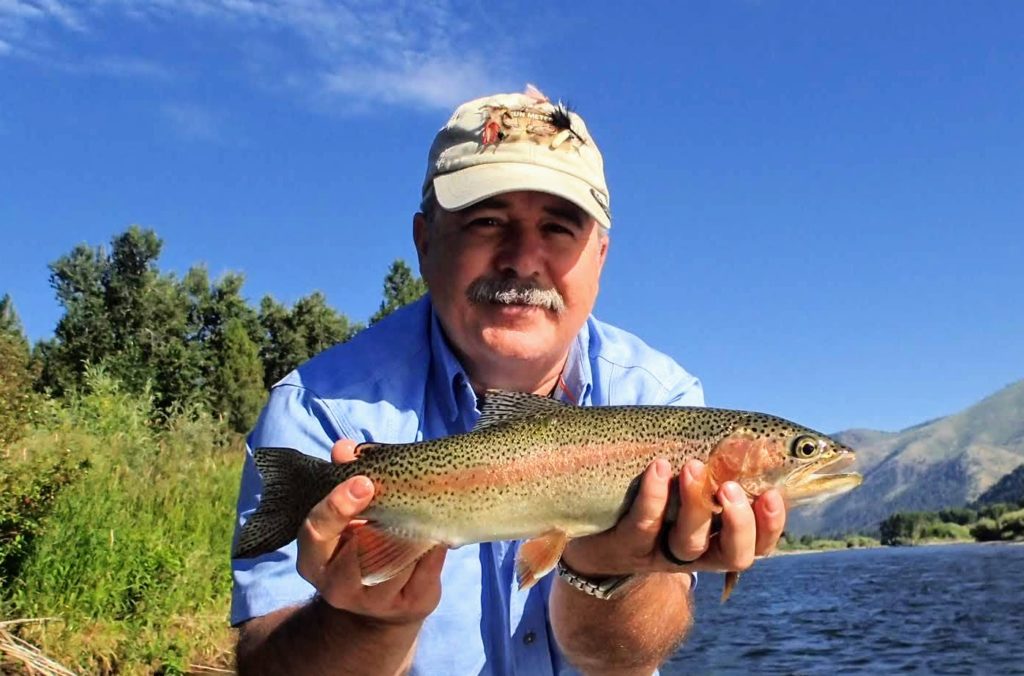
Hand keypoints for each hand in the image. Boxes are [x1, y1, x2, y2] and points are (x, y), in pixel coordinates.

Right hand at [295, 439, 446, 624]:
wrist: (377, 605)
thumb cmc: (360, 543)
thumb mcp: (346, 515)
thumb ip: (345, 478)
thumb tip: (345, 448)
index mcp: (314, 559)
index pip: (316, 531)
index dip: (337, 505)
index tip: (364, 482)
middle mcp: (338, 585)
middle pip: (357, 551)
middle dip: (382, 521)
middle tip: (403, 495)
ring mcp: (374, 601)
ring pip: (398, 559)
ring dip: (413, 530)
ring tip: (423, 508)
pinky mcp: (409, 605)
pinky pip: (427, 569)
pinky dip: (436, 546)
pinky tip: (438, 530)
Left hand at [560, 458, 785, 577]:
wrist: (592, 529)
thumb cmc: (650, 494)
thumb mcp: (686, 482)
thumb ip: (717, 464)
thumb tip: (752, 431)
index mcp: (719, 538)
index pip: (760, 542)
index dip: (772, 524)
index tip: (772, 493)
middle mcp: (696, 553)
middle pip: (735, 554)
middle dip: (740, 523)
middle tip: (731, 487)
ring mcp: (659, 552)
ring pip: (689, 542)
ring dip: (696, 504)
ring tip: (693, 467)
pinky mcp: (625, 546)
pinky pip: (643, 524)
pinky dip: (655, 496)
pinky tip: (659, 467)